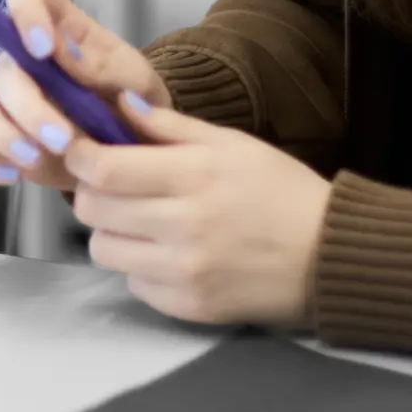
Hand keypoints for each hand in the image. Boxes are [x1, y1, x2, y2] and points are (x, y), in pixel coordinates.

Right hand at [0, 0, 171, 191]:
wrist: (134, 156)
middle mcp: (21, 56)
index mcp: (60, 25)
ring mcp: (2, 97)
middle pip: (0, 65)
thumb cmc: (134, 104)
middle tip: (63, 140)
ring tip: (36, 161)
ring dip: (0, 134)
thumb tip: (59, 47)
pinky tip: (12, 175)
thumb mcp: (137, 82)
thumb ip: (103, 65)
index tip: (41, 49)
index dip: (23, 6)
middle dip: (27, 107)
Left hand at [67, 96, 329, 328]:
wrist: (332, 257)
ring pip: (104, 250)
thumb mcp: (232, 144)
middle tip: (114, 187)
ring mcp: (186, 272)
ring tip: (141, 222)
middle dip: (94, 193)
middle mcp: (185, 226)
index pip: (104, 169)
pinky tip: (167, 253)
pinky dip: (140, 267)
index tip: (79, 151)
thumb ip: (171, 126)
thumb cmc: (282, 191)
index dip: (79, 157)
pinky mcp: (191, 306)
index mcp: (195, 176)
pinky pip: (134, 285)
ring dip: (112, 233)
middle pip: (95, 210)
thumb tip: (119, 104)